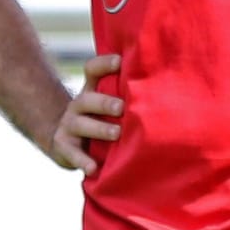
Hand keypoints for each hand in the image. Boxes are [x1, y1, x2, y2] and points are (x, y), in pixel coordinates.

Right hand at [50, 53, 121, 175]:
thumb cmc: (101, 119)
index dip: (104, 64)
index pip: (93, 70)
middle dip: (105, 102)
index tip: (120, 61)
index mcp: (91, 90)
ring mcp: (69, 125)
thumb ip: (127, 94)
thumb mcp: (109, 103)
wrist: (67, 142)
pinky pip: (72, 153)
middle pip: (87, 99)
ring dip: (99, 129)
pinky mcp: (63, 146)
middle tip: (122, 108)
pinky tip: (93, 168)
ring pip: (81, 124)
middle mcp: (78, 104)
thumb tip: (167, 86)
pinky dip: (82, 161)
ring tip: (116, 134)